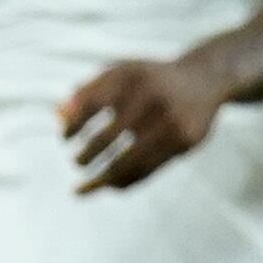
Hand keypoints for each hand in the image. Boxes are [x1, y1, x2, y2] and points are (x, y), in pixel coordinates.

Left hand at [58, 51, 225, 191]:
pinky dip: (126, 181)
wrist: (204, 79)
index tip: (65, 138)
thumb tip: (58, 117)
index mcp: (130, 77)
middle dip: (87, 155)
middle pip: (108, 137)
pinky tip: (110, 186)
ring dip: (102, 179)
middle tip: (78, 163)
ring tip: (83, 188)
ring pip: (129, 160)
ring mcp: (171, 121)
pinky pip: (150, 169)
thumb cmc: (150, 79)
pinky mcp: (185, 140)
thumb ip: (87, 92)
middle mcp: (152, 98)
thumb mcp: (120, 74)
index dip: (73, 125)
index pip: (90, 106)